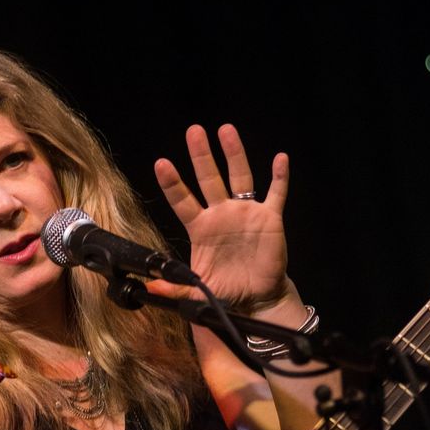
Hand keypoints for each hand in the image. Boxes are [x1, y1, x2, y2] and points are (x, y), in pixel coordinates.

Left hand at [154, 124, 291, 312]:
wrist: (256, 299)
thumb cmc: (225, 291)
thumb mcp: (195, 292)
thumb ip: (173, 288)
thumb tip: (149, 289)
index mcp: (201, 227)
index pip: (182, 200)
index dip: (172, 183)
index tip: (161, 163)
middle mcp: (222, 214)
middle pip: (209, 178)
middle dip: (201, 155)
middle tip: (194, 131)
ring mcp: (246, 212)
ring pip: (240, 176)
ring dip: (234, 154)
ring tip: (226, 130)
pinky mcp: (270, 218)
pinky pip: (276, 194)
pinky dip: (280, 177)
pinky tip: (280, 159)